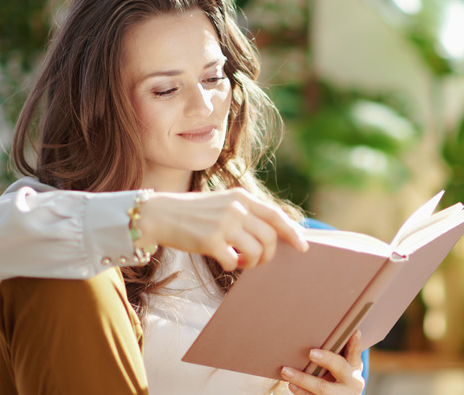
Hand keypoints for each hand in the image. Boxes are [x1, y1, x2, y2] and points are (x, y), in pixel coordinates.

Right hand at [137, 188, 308, 270]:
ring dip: (251, 263)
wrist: (160, 214)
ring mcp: (224, 224)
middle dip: (268, 255)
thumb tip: (272, 234)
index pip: (275, 215)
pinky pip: (233, 262)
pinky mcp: (210, 240)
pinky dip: (231, 266)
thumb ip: (245, 213)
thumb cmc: (192, 213)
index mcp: (240, 197)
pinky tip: (224, 261)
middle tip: (256, 261)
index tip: (303, 246)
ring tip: (239, 262)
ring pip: (255, 252)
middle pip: (270, 238)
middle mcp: (235, 208)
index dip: (292, 232)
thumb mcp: (221, 203)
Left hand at [280, 331, 364, 394]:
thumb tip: (348, 328)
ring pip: (322, 388)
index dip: (353, 343)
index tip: (350, 333)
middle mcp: (350, 383)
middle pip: (338, 368)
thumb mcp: (349, 363)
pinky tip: (291, 385)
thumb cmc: (343, 374)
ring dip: (302, 380)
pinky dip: (301, 392)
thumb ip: (347, 349)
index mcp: (354, 368)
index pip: (354, 353)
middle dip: (325, 359)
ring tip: (286, 371)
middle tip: (310, 352)